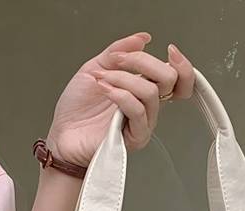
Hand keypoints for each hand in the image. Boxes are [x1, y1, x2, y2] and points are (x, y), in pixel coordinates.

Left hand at [47, 33, 194, 164]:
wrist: (63, 135)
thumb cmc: (77, 109)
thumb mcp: (96, 67)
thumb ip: (118, 51)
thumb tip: (142, 38)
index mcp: (142, 89)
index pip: (177, 78)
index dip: (181, 64)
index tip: (168, 50)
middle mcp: (147, 106)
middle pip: (169, 80)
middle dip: (143, 62)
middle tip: (118, 61)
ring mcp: (142, 123)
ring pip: (150, 92)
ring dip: (123, 78)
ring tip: (101, 81)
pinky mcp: (134, 138)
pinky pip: (137, 111)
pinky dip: (121, 95)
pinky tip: (105, 90)